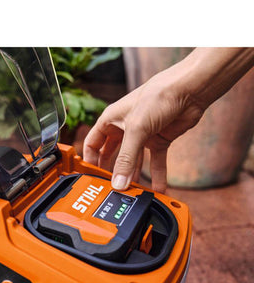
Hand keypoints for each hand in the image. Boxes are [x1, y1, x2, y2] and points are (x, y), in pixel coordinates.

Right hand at [83, 47, 253, 192]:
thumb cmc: (159, 96)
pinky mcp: (159, 140)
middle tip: (108, 188)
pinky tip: (156, 188)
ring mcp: (142, 136)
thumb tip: (118, 183)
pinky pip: (155, 162)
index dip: (90, 161)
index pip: (92, 144)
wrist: (192, 90)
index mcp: (111, 120)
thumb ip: (126, 159)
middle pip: (111, 155)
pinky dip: (156, 176)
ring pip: (133, 161)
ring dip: (133, 177)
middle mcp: (124, 128)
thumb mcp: (136, 129)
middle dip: (111, 172)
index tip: (90, 178)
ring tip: (131, 192)